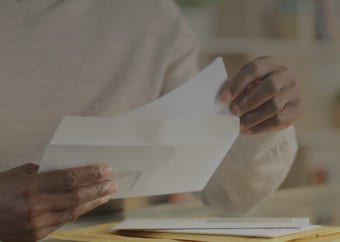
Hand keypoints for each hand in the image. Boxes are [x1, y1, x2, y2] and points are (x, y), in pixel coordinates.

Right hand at [0, 163, 116, 241]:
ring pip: (72, 212)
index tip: (105, 169)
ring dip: (92, 203)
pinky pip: (61, 223)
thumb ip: (44, 173)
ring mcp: (35, 224)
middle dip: (98, 189)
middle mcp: (35, 207)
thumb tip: (68, 173)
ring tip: (105, 194)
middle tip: (113, 183)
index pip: (69, 178)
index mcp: (30, 187)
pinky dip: (76, 213)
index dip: (90, 173)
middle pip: (76, 197)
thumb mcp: (19, 174)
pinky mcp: (34, 236)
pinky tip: (86, 206)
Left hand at [219, 56, 302, 134]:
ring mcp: (293, 90)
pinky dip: (261, 127)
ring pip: (275, 105)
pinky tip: (248, 130)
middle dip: (248, 101)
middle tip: (233, 112)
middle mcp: (284, 74)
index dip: (237, 84)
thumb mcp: (242, 85)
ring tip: (239, 125)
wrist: (272, 100)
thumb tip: (223, 100)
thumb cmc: (251, 89)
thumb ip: (235, 89)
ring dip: (254, 117)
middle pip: (270, 87)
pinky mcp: (297, 107)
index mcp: (267, 63)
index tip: (223, 98)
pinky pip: (279, 120)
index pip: (253, 70)